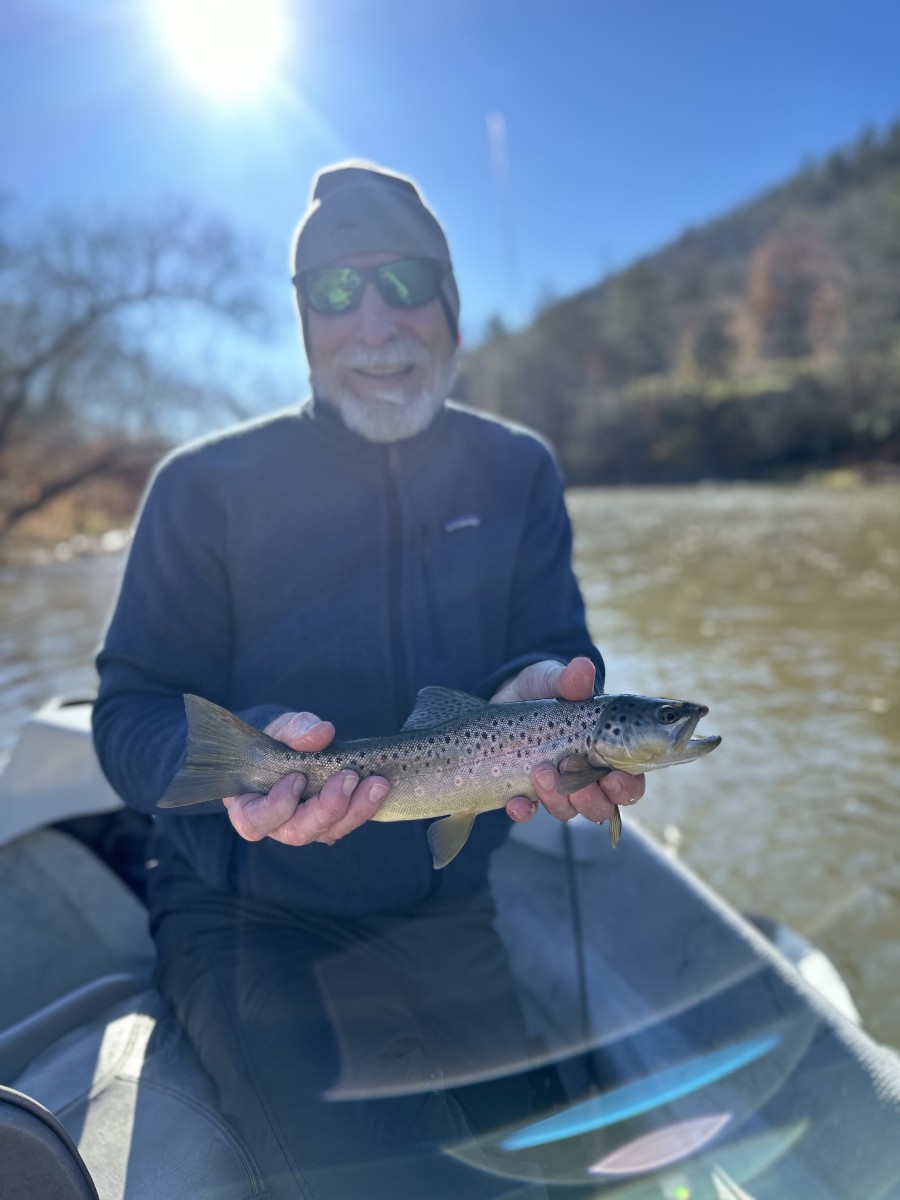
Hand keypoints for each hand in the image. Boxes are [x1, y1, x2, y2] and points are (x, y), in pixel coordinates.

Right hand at [223, 711, 388, 845]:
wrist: (297, 748)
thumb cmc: (281, 741)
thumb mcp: (284, 728)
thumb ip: (297, 730)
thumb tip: (322, 732)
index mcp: (250, 806)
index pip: (254, 822)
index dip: (276, 806)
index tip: (297, 778)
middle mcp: (277, 826)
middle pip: (298, 832)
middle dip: (326, 808)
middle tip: (348, 777)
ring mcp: (306, 828)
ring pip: (329, 832)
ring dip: (355, 810)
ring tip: (376, 783)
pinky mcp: (332, 824)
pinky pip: (347, 823)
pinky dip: (365, 807)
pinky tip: (379, 787)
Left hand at [492, 657, 644, 826]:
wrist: (507, 696)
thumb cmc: (545, 689)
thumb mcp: (555, 680)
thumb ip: (570, 681)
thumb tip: (582, 667)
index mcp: (607, 753)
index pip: (630, 784)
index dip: (626, 788)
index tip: (612, 777)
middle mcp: (586, 777)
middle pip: (601, 807)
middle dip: (589, 797)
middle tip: (569, 766)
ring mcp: (555, 787)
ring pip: (567, 812)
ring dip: (556, 797)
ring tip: (540, 770)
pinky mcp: (524, 790)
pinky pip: (527, 812)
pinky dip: (523, 811)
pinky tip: (517, 801)